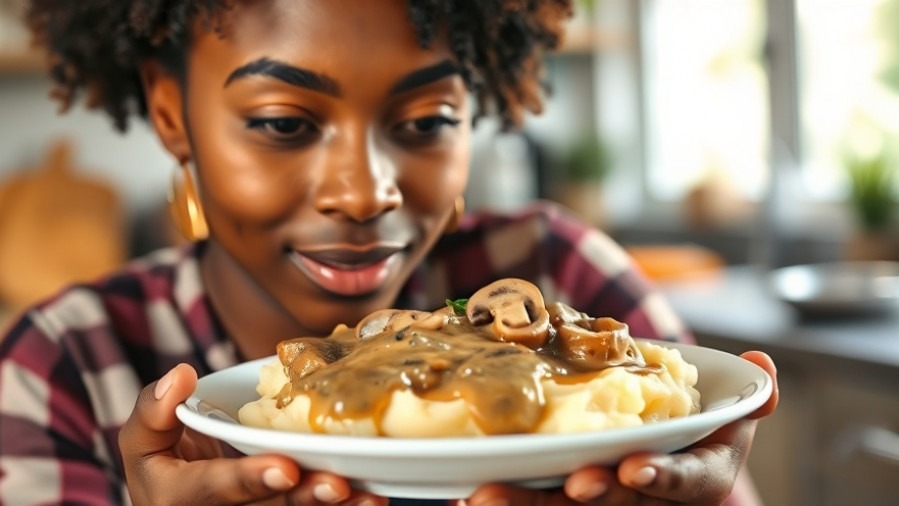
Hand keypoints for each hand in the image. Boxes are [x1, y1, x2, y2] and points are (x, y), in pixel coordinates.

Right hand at [119, 363, 387, 505]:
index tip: (285, 466)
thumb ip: (153, 411)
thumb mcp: (143, 440)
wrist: (182, 495)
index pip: (216, 488)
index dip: (251, 479)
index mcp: (181, 497)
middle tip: (337, 484)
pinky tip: (375, 496)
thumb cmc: (164, 463)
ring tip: (370, 498)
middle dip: (304, 497)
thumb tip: (181, 375)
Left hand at [464, 351, 778, 505]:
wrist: (667, 449)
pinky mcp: (564, 496)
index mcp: (694, 478)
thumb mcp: (728, 414)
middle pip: (617, 503)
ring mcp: (605, 500)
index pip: (685, 483)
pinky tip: (465, 488)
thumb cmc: (698, 430)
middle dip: (592, 495)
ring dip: (527, 502)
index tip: (635, 469)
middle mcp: (648, 498)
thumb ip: (747, 394)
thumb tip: (762, 362)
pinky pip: (536, 499)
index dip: (663, 478)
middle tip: (569, 483)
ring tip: (486, 495)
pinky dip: (505, 494)